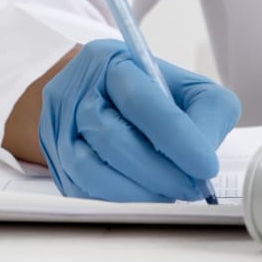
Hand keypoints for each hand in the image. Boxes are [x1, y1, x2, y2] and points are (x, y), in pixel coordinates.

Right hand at [39, 39, 240, 201]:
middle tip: (193, 187)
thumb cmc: (155, 92)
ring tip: (172, 193)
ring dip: (138, 190)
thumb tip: (203, 155)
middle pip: (113, 138)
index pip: (142, 102)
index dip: (177, 138)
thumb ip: (207, 114)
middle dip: (160, 171)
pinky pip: (81, 189)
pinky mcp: (54, 159)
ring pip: (90, 168)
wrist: (104, 95)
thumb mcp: (190, 87)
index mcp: (112, 63)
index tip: (206, 166)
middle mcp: (77, 92)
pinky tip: (145, 196)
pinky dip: (119, 199)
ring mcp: (59, 127)